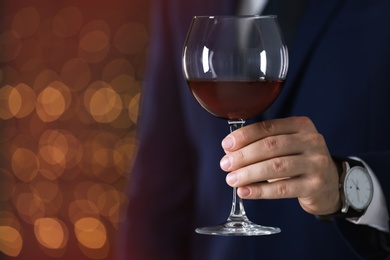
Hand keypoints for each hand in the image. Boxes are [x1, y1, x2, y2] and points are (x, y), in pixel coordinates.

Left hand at [220, 116, 340, 214]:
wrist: (330, 184)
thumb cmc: (300, 161)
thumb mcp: (285, 146)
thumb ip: (261, 144)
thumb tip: (230, 151)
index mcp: (301, 125)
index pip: (267, 127)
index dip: (244, 136)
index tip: (226, 145)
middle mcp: (311, 141)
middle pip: (270, 146)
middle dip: (243, 155)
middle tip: (225, 164)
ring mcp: (316, 163)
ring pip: (276, 166)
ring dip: (249, 173)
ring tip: (232, 179)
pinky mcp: (315, 185)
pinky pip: (283, 188)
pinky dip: (260, 191)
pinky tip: (245, 191)